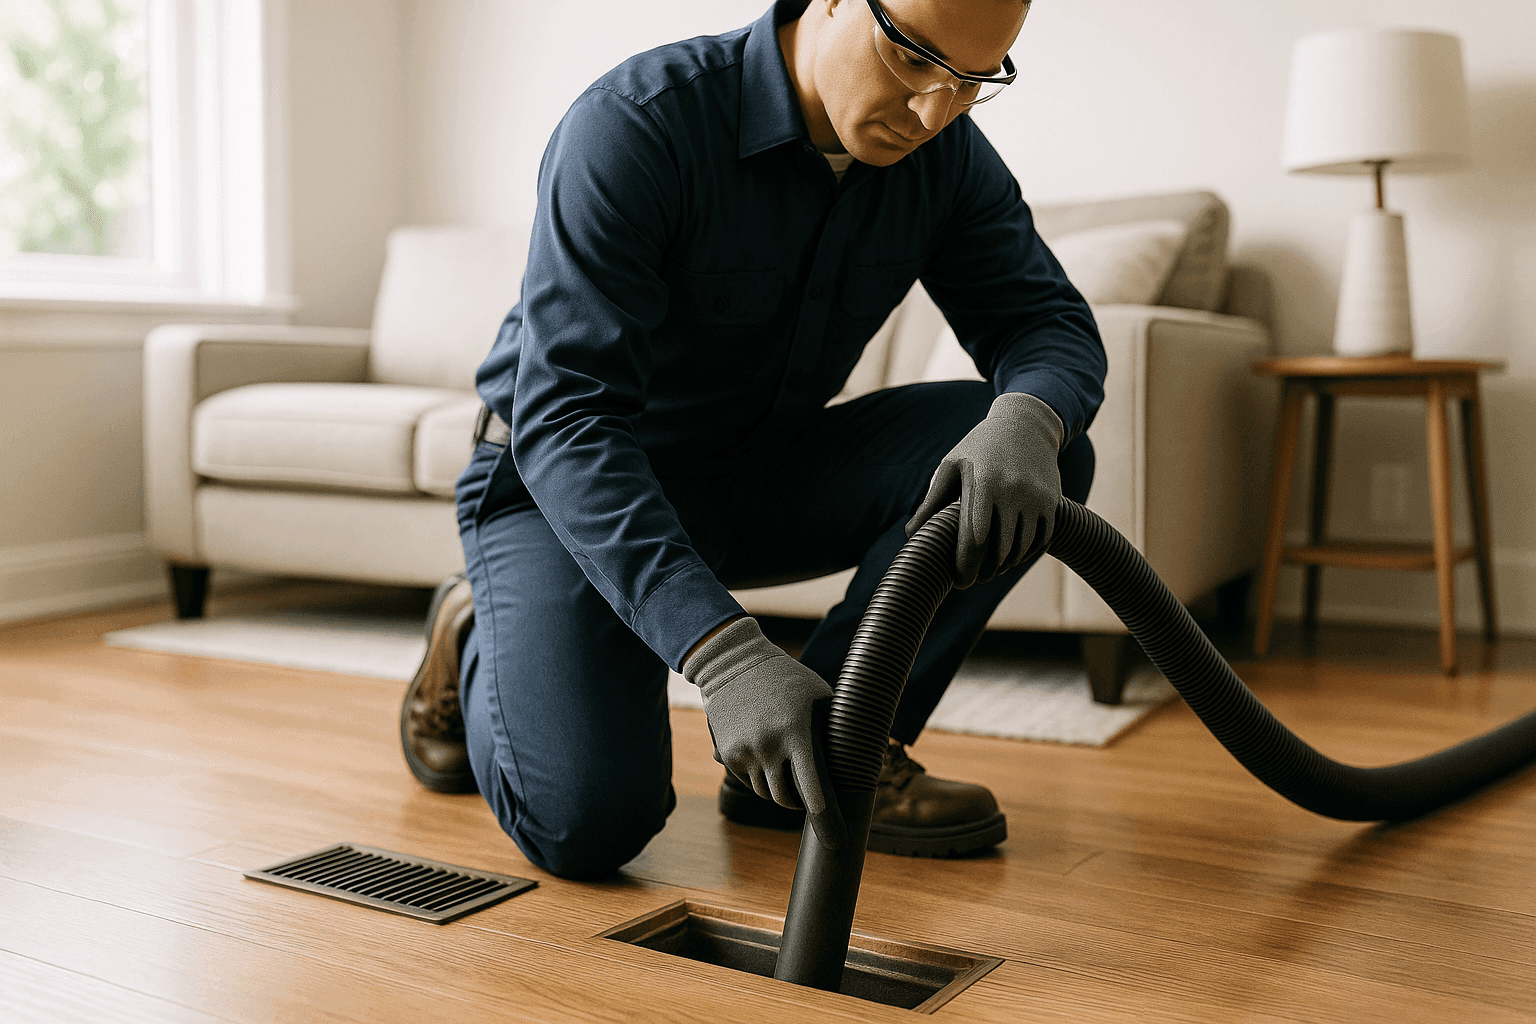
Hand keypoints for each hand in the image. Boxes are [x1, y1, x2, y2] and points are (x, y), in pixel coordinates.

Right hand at [682, 617, 845, 849]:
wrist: (734, 664)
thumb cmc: (788, 679)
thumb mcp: (820, 697)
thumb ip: (836, 730)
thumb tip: (867, 758)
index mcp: (797, 732)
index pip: (813, 789)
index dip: (826, 818)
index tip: (836, 839)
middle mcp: (768, 745)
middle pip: (786, 798)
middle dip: (799, 803)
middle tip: (807, 799)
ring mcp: (744, 751)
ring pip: (765, 792)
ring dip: (779, 790)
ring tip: (787, 770)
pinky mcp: (726, 753)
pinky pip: (747, 780)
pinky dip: (759, 778)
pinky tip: (765, 756)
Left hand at [905, 392, 1062, 587]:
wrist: (1026, 425)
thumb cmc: (979, 448)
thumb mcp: (952, 465)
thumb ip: (932, 501)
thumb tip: (911, 534)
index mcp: (983, 482)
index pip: (974, 536)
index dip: (965, 564)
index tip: (958, 580)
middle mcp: (1013, 491)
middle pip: (999, 549)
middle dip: (984, 571)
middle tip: (972, 579)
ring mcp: (1036, 497)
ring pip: (1021, 548)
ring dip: (1005, 565)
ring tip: (990, 569)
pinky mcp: (1052, 502)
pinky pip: (1041, 540)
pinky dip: (1026, 554)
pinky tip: (1012, 557)